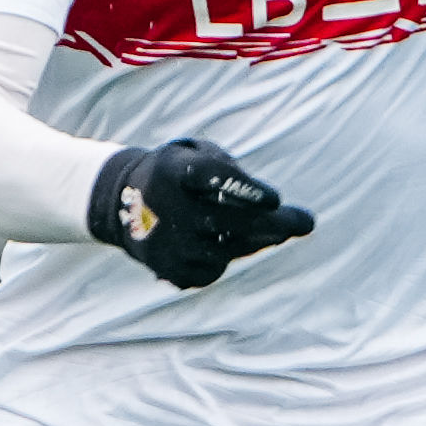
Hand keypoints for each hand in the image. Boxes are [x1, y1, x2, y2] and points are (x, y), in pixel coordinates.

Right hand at [95, 137, 314, 288]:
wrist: (122, 204)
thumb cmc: (177, 175)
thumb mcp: (195, 154)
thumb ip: (228, 169)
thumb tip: (272, 204)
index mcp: (172, 170)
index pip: (210, 178)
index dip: (245, 190)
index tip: (277, 198)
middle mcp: (164, 207)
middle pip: (225, 221)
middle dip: (270, 223)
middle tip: (303, 222)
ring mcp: (164, 243)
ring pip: (223, 250)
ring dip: (257, 242)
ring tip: (280, 232)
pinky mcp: (166, 268)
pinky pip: (210, 271)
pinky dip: (228, 258)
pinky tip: (237, 244)